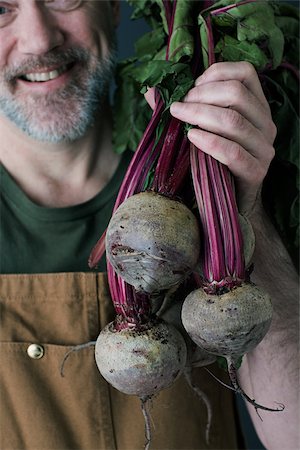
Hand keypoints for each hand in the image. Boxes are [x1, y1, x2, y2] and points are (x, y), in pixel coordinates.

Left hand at [169, 61, 276, 214]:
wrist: (229, 202)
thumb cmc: (213, 161)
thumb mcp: (201, 129)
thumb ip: (182, 108)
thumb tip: (151, 90)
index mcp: (256, 107)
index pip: (245, 73)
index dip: (215, 74)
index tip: (191, 88)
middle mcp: (265, 123)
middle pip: (236, 93)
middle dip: (201, 96)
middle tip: (179, 107)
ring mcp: (263, 148)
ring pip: (234, 120)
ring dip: (200, 115)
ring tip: (179, 118)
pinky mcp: (257, 171)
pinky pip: (233, 152)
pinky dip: (210, 142)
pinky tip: (192, 137)